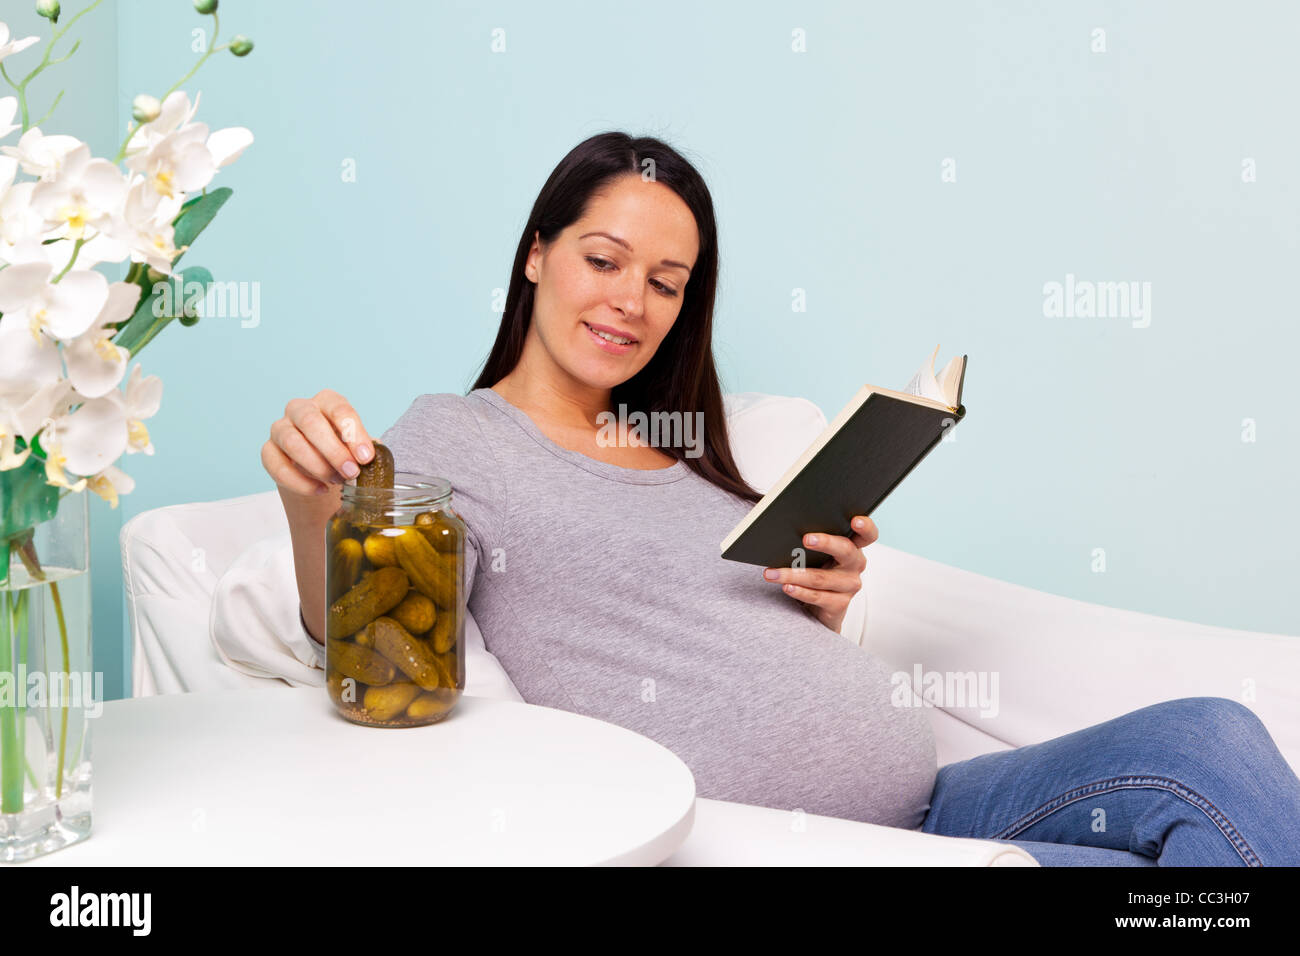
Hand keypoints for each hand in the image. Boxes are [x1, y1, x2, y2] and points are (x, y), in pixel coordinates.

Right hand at [261, 389, 376, 497]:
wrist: (321, 468)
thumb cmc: (343, 450)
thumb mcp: (357, 447)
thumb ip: (363, 450)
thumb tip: (372, 459)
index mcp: (327, 401)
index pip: (339, 409)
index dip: (353, 433)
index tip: (365, 458)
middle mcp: (300, 409)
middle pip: (311, 422)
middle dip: (333, 451)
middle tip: (351, 472)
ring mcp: (280, 429)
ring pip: (291, 442)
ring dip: (317, 466)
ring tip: (337, 481)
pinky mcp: (268, 451)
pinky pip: (276, 466)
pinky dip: (300, 482)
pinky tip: (319, 490)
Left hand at [763, 515, 877, 633]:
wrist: (820, 606)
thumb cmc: (818, 569)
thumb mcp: (819, 554)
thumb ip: (814, 541)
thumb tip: (786, 530)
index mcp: (854, 547)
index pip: (867, 535)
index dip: (865, 527)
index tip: (855, 520)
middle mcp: (855, 565)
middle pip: (845, 550)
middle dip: (826, 542)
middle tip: (806, 539)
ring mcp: (849, 586)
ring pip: (821, 577)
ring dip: (793, 574)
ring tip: (773, 572)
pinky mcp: (839, 604)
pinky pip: (817, 596)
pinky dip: (799, 591)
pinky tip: (786, 586)